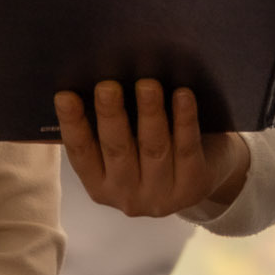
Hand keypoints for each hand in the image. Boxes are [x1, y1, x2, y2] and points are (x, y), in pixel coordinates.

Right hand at [55, 79, 249, 217]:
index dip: (72, 125)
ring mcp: (161, 196)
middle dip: (111, 116)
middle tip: (107, 85)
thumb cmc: (155, 146)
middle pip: (118, 150)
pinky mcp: (193, 186)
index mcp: (101, 185)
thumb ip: (109, 124)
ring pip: (153, 149)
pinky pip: (188, 148)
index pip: (81, 154)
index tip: (65, 95)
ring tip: (147, 84)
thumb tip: (90, 77)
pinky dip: (184, 120)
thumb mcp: (129, 144)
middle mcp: (127, 196)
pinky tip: (183, 95)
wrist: (210, 171)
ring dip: (150, 114)